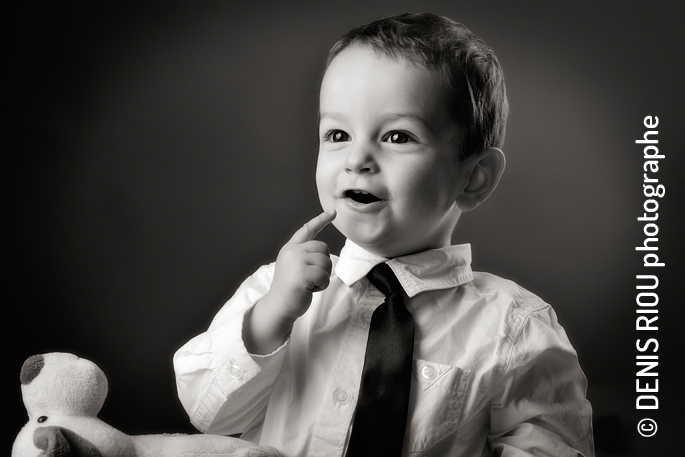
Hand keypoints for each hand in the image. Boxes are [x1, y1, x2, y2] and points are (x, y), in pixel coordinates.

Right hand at [244, 210, 335, 353]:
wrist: (278, 306)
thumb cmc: (290, 289)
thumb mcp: (294, 267)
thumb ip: (304, 255)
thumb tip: (322, 250)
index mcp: (290, 248)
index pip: (307, 230)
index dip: (321, 220)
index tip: (332, 213)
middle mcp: (292, 251)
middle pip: (323, 248)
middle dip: (323, 264)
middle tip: (310, 277)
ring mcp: (296, 261)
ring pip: (325, 261)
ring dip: (322, 276)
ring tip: (308, 284)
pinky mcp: (302, 273)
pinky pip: (324, 275)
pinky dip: (321, 285)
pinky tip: (310, 289)